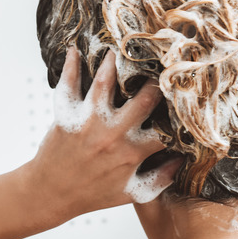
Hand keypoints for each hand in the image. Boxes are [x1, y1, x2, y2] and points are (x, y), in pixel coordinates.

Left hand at [26, 48, 182, 216]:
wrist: (50, 194)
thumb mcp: (131, 193)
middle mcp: (113, 134)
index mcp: (133, 152)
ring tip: (123, 44)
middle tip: (163, 62)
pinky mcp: (66, 116)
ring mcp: (88, 122)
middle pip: (144, 97)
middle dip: (157, 79)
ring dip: (115, 61)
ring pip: (105, 82)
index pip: (166, 127)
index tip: (187, 97)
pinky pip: (68, 85)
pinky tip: (74, 49)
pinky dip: (70, 66)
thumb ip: (160, 179)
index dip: (180, 112)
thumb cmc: (92, 194)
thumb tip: (184, 158)